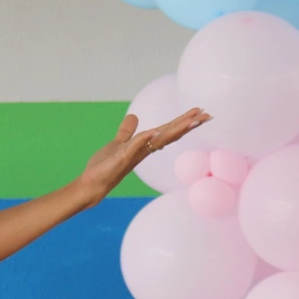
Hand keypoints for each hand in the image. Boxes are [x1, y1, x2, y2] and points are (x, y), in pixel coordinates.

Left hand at [75, 107, 211, 207]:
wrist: (92, 185)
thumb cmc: (105, 167)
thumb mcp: (118, 143)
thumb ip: (127, 131)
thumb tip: (134, 116)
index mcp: (144, 145)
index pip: (167, 131)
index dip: (183, 122)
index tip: (200, 113)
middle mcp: (143, 150)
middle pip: (169, 135)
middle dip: (188, 125)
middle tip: (207, 115)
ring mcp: (134, 155)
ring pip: (158, 140)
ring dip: (175, 130)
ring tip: (193, 120)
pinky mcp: (120, 159)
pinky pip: (134, 146)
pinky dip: (144, 139)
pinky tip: (154, 131)